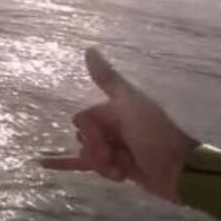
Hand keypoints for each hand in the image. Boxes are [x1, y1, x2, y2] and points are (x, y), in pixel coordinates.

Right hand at [41, 48, 198, 201]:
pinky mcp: (114, 167)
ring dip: (99, 163)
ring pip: (86, 152)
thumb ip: (107, 79)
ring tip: (120, 169)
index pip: (83, 118)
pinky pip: (85, 164)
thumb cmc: (155, 135)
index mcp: (115, 109)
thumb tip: (89, 49)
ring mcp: (113, 147)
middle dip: (95, 149)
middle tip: (115, 156)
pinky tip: (41, 163)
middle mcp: (113, 125)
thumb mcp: (130, 103)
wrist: (178, 171)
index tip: (109, 140)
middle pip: (83, 135)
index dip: (91, 131)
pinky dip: (64, 163)